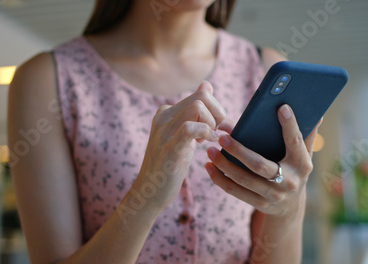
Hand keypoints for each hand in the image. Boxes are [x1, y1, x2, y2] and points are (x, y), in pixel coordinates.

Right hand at [133, 81, 225, 211]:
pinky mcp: (170, 147)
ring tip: (208, 141)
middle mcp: (163, 116)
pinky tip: (206, 145)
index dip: (216, 109)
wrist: (150, 192)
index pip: (201, 94)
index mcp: (166, 111)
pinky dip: (205, 133)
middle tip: (214, 134)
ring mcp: (164, 130)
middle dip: (217, 114)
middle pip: (202, 96)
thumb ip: (194, 112)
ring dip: (211, 124)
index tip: (214, 128)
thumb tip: (207, 85)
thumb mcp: (183, 134)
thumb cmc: (170, 165)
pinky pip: (190, 128)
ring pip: (198, 106)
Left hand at [205, 104, 321, 216]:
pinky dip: (220, 179)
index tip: (281, 108)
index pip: (296, 142)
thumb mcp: (303, 156)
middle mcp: (289, 181)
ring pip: (244, 180)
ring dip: (224, 165)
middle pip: (260, 165)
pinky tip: (209, 167)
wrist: (290, 207)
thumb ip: (306, 136)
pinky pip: (235, 191)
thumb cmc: (294, 171)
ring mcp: (273, 195)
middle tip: (222, 137)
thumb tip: (316, 113)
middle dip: (239, 151)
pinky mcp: (259, 204)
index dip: (290, 125)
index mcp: (302, 165)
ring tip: (210, 150)